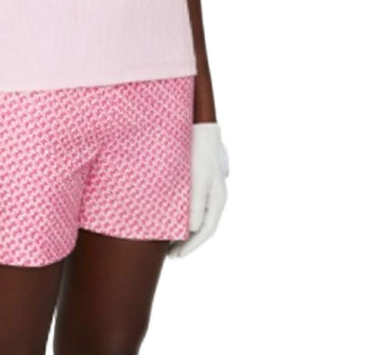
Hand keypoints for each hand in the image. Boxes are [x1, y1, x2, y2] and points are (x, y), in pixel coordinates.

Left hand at [166, 121, 228, 258]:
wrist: (198, 128)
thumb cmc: (198, 153)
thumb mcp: (197, 180)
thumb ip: (195, 206)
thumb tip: (192, 230)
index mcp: (217, 200)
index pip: (206, 231)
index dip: (191, 246)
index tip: (175, 256)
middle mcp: (214, 198)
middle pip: (202, 228)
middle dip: (187, 242)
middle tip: (168, 254)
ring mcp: (207, 190)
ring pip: (196, 219)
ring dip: (184, 231)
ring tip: (167, 241)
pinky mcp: (197, 182)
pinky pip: (191, 207)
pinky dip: (182, 217)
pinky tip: (169, 218)